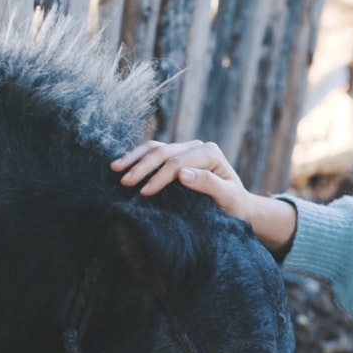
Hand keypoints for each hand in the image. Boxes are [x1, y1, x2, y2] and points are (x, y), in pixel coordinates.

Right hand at [111, 140, 251, 220]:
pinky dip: (137, 158)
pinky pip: (153, 153)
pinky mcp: (176, 156)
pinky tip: (122, 165)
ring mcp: (185, 150)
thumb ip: (208, 184)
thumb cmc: (234, 204)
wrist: (237, 206)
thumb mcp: (227, 197)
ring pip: (155, 148)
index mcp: (209, 153)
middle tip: (124, 181)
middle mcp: (196, 147)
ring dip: (134, 158)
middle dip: (142, 167)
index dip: (160, 176)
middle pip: (163, 152)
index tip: (144, 192)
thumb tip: (182, 174)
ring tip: (115, 168)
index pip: (178, 162)